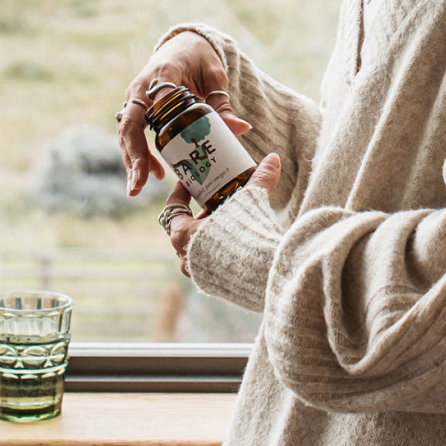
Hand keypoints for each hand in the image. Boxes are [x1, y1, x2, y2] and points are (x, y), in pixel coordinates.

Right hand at [118, 31, 251, 195]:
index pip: (158, 98)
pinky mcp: (135, 108)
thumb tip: (241, 129)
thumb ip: (223, 102)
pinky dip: (137, 155)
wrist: (182, 46)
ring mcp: (135, 98)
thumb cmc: (200, 59)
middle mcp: (142, 86)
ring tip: (138, 188)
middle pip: (130, 123)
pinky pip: (130, 134)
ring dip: (131, 161)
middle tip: (139, 184)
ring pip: (125, 132)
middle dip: (134, 155)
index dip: (161, 122)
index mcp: (163, 72)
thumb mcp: (215, 76)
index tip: (165, 145)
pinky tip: (153, 174)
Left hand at [166, 153, 281, 276]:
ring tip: (227, 217)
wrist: (265, 278)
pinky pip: (209, 263)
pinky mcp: (214, 286)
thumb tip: (272, 159)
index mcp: (183, 234)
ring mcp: (198, 273)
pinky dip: (217, 249)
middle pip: (185, 227)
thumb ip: (260, 179)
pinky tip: (235, 241)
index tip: (190, 182)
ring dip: (209, 232)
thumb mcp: (251, 202)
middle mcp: (185, 256)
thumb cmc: (248, 238)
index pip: (173, 207)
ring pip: (197, 246)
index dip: (181, 192)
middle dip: (199, 213)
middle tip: (213, 198)